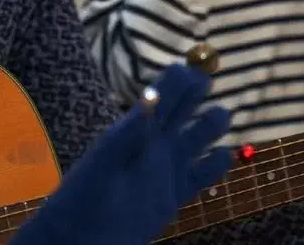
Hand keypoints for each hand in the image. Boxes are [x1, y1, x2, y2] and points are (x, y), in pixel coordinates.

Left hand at [10, 65, 231, 244]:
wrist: (80, 238)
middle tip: (207, 88)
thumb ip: (128, 133)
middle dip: (200, 89)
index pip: (166, 89)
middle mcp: (157, 139)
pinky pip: (205, 172)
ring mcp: (169, 165)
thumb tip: (150, 100)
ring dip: (214, 122)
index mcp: (138, 126)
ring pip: (201, 133)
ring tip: (218, 120)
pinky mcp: (176, 191)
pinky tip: (224, 156)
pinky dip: (219, 162)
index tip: (197, 75)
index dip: (183, 77)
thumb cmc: (84, 195)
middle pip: (187, 103)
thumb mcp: (104, 160)